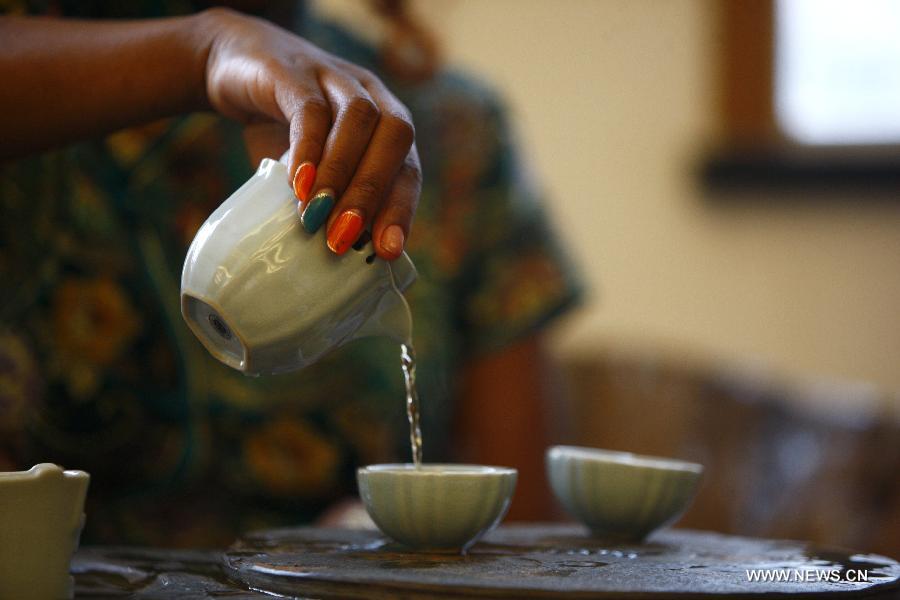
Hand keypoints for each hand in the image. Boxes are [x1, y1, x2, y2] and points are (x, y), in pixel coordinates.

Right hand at [202, 8, 419, 259]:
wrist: (230, 65)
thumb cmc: (279, 130)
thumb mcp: (310, 170)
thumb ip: (329, 200)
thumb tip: (343, 256)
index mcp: (385, 123)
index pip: (408, 167)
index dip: (401, 209)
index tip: (388, 252)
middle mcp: (371, 94)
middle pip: (396, 136)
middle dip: (375, 192)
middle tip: (345, 238)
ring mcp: (334, 76)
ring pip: (359, 119)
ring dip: (342, 173)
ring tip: (317, 216)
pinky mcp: (294, 71)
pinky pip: (310, 109)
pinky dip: (309, 149)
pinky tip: (297, 184)